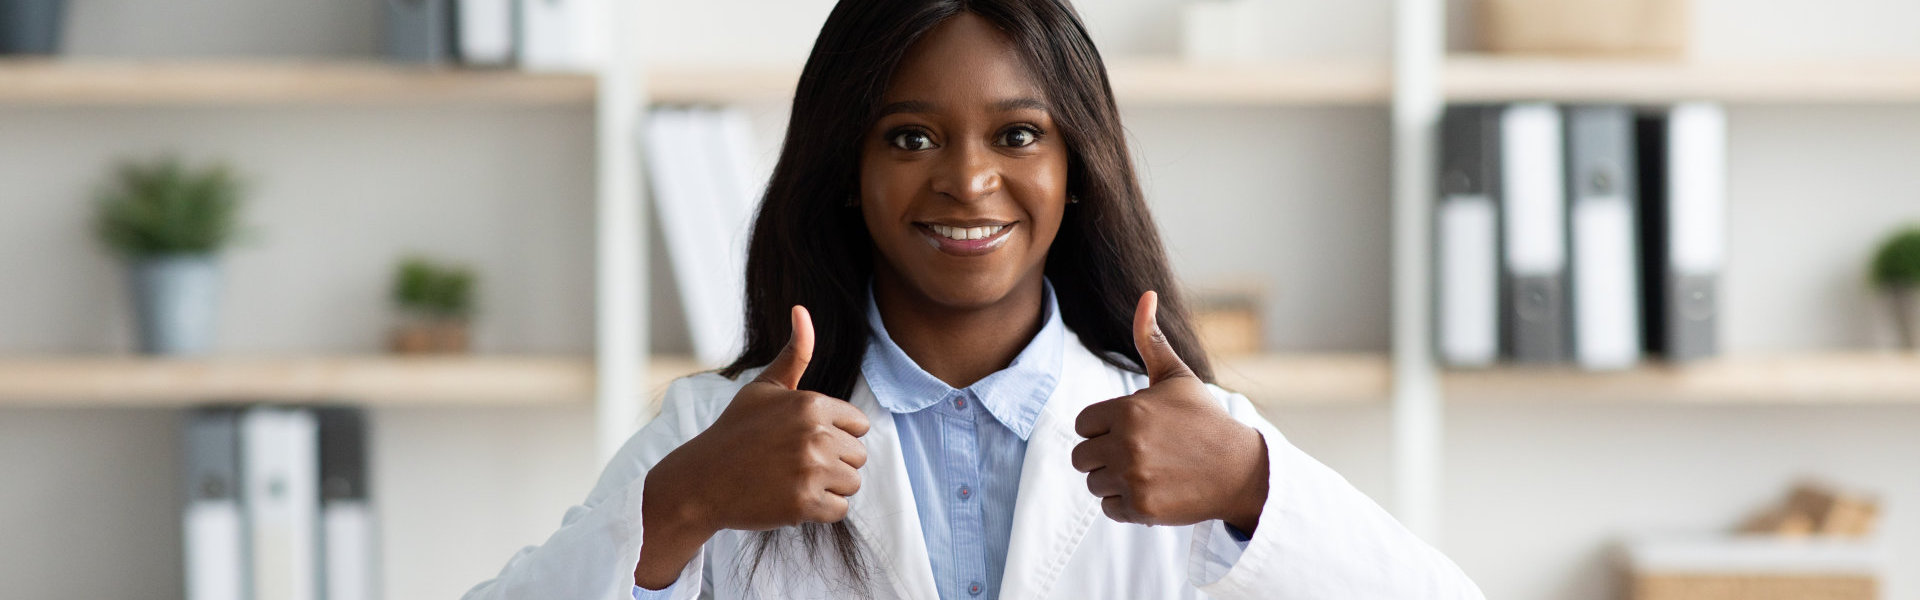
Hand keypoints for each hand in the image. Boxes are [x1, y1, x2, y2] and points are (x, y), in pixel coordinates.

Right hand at [636, 305, 869, 587]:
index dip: (835, 435)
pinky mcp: (804, 504)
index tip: (804, 441)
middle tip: (794, 463)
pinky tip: (791, 499)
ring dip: (827, 487)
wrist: (702, 481)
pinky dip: (819, 510)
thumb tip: (802, 310)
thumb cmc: (735, 432)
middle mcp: (815, 435)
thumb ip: (794, 354)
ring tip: (792, 480)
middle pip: (859, 456)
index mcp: (811, 404)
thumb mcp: (764, 388)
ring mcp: (810, 471)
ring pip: (852, 483)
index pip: (859, 426)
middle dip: (833, 462)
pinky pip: (839, 510)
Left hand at [1070, 291, 1268, 531]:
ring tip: (1148, 471)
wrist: (1240, 470)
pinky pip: (1108, 508)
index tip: (1131, 431)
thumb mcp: (1177, 377)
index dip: (1103, 428)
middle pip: (1081, 456)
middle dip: (1103, 456)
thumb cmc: (1204, 420)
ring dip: (1114, 481)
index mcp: (1128, 410)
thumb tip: (1146, 294)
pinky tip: (1152, 490)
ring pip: (1094, 483)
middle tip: (1137, 454)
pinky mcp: (1142, 507)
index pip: (1083, 424)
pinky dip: (1126, 504)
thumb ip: (1150, 339)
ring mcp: (1134, 478)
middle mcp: (1127, 444)